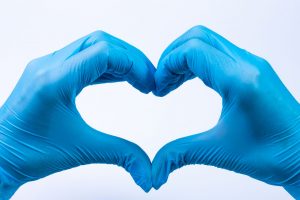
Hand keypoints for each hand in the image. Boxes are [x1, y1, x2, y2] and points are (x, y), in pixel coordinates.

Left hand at [0, 31, 154, 198]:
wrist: (0, 156)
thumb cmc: (29, 154)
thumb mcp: (81, 151)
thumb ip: (121, 155)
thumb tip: (149, 173)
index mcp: (54, 81)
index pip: (104, 53)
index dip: (134, 65)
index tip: (149, 85)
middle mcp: (48, 66)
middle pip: (100, 42)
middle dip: (131, 58)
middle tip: (148, 80)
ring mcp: (47, 66)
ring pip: (92, 46)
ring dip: (119, 59)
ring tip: (138, 79)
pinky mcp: (48, 71)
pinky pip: (83, 57)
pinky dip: (106, 65)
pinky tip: (118, 78)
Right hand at [152, 25, 299, 197]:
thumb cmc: (275, 155)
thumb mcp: (220, 152)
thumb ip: (179, 155)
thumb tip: (154, 171)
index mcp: (240, 80)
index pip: (192, 51)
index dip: (167, 65)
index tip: (158, 88)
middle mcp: (248, 64)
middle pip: (198, 37)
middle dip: (172, 56)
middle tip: (161, 82)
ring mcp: (252, 65)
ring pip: (207, 42)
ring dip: (184, 58)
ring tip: (171, 83)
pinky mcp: (252, 70)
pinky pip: (218, 53)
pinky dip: (197, 62)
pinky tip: (190, 81)